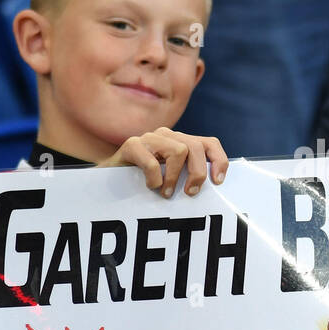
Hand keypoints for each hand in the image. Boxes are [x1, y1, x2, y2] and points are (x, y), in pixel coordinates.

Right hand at [97, 127, 227, 197]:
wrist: (110, 184)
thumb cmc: (146, 184)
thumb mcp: (173, 180)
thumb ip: (190, 177)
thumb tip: (215, 189)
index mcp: (181, 142)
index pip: (210, 143)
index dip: (219, 160)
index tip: (218, 182)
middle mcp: (167, 135)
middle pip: (196, 147)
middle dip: (198, 173)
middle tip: (190, 193)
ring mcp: (149, 138)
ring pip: (179, 151)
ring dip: (175, 177)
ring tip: (166, 193)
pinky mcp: (131, 145)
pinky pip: (152, 161)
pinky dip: (155, 179)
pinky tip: (150, 187)